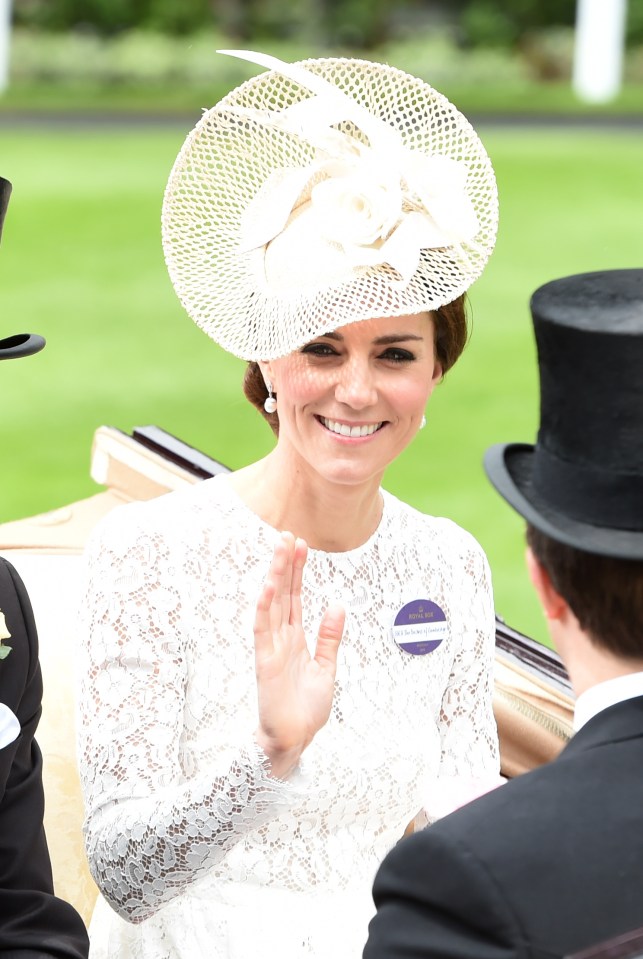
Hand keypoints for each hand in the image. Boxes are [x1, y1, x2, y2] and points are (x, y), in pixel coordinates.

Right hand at [254, 531, 344, 777]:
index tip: (301, 545)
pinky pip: (263, 628)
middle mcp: (281, 637)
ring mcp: (271, 647)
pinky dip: (265, 606)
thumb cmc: (306, 709)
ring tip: (279, 549)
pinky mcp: (264, 660)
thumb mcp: (326, 668)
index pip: (295, 597)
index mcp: (296, 638)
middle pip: (283, 593)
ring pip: (272, 603)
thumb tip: (336, 605)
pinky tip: (269, 585)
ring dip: (275, 575)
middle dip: (285, 564)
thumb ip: (329, 637)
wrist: (294, 741)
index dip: (297, 571)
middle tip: (287, 534)